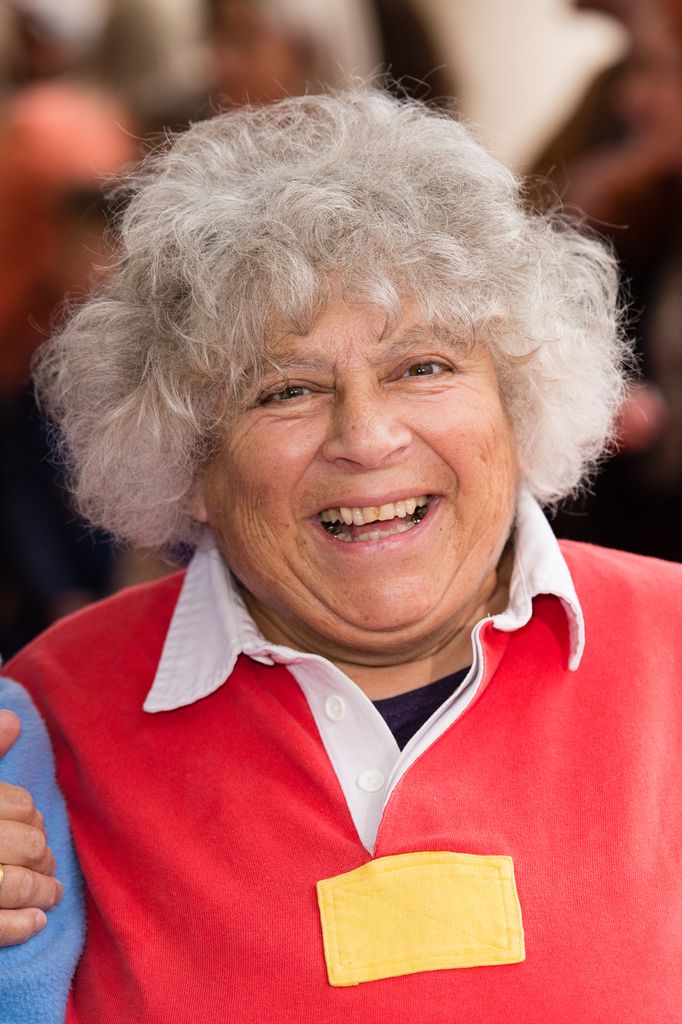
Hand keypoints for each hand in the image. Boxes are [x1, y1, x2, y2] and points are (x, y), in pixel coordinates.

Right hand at [0, 709, 63, 945]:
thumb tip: (13, 720)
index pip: (21, 806)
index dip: (33, 816)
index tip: (34, 824)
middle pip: (28, 845)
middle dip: (43, 855)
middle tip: (47, 861)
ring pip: (18, 884)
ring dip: (43, 891)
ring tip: (52, 893)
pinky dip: (20, 926)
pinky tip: (37, 922)